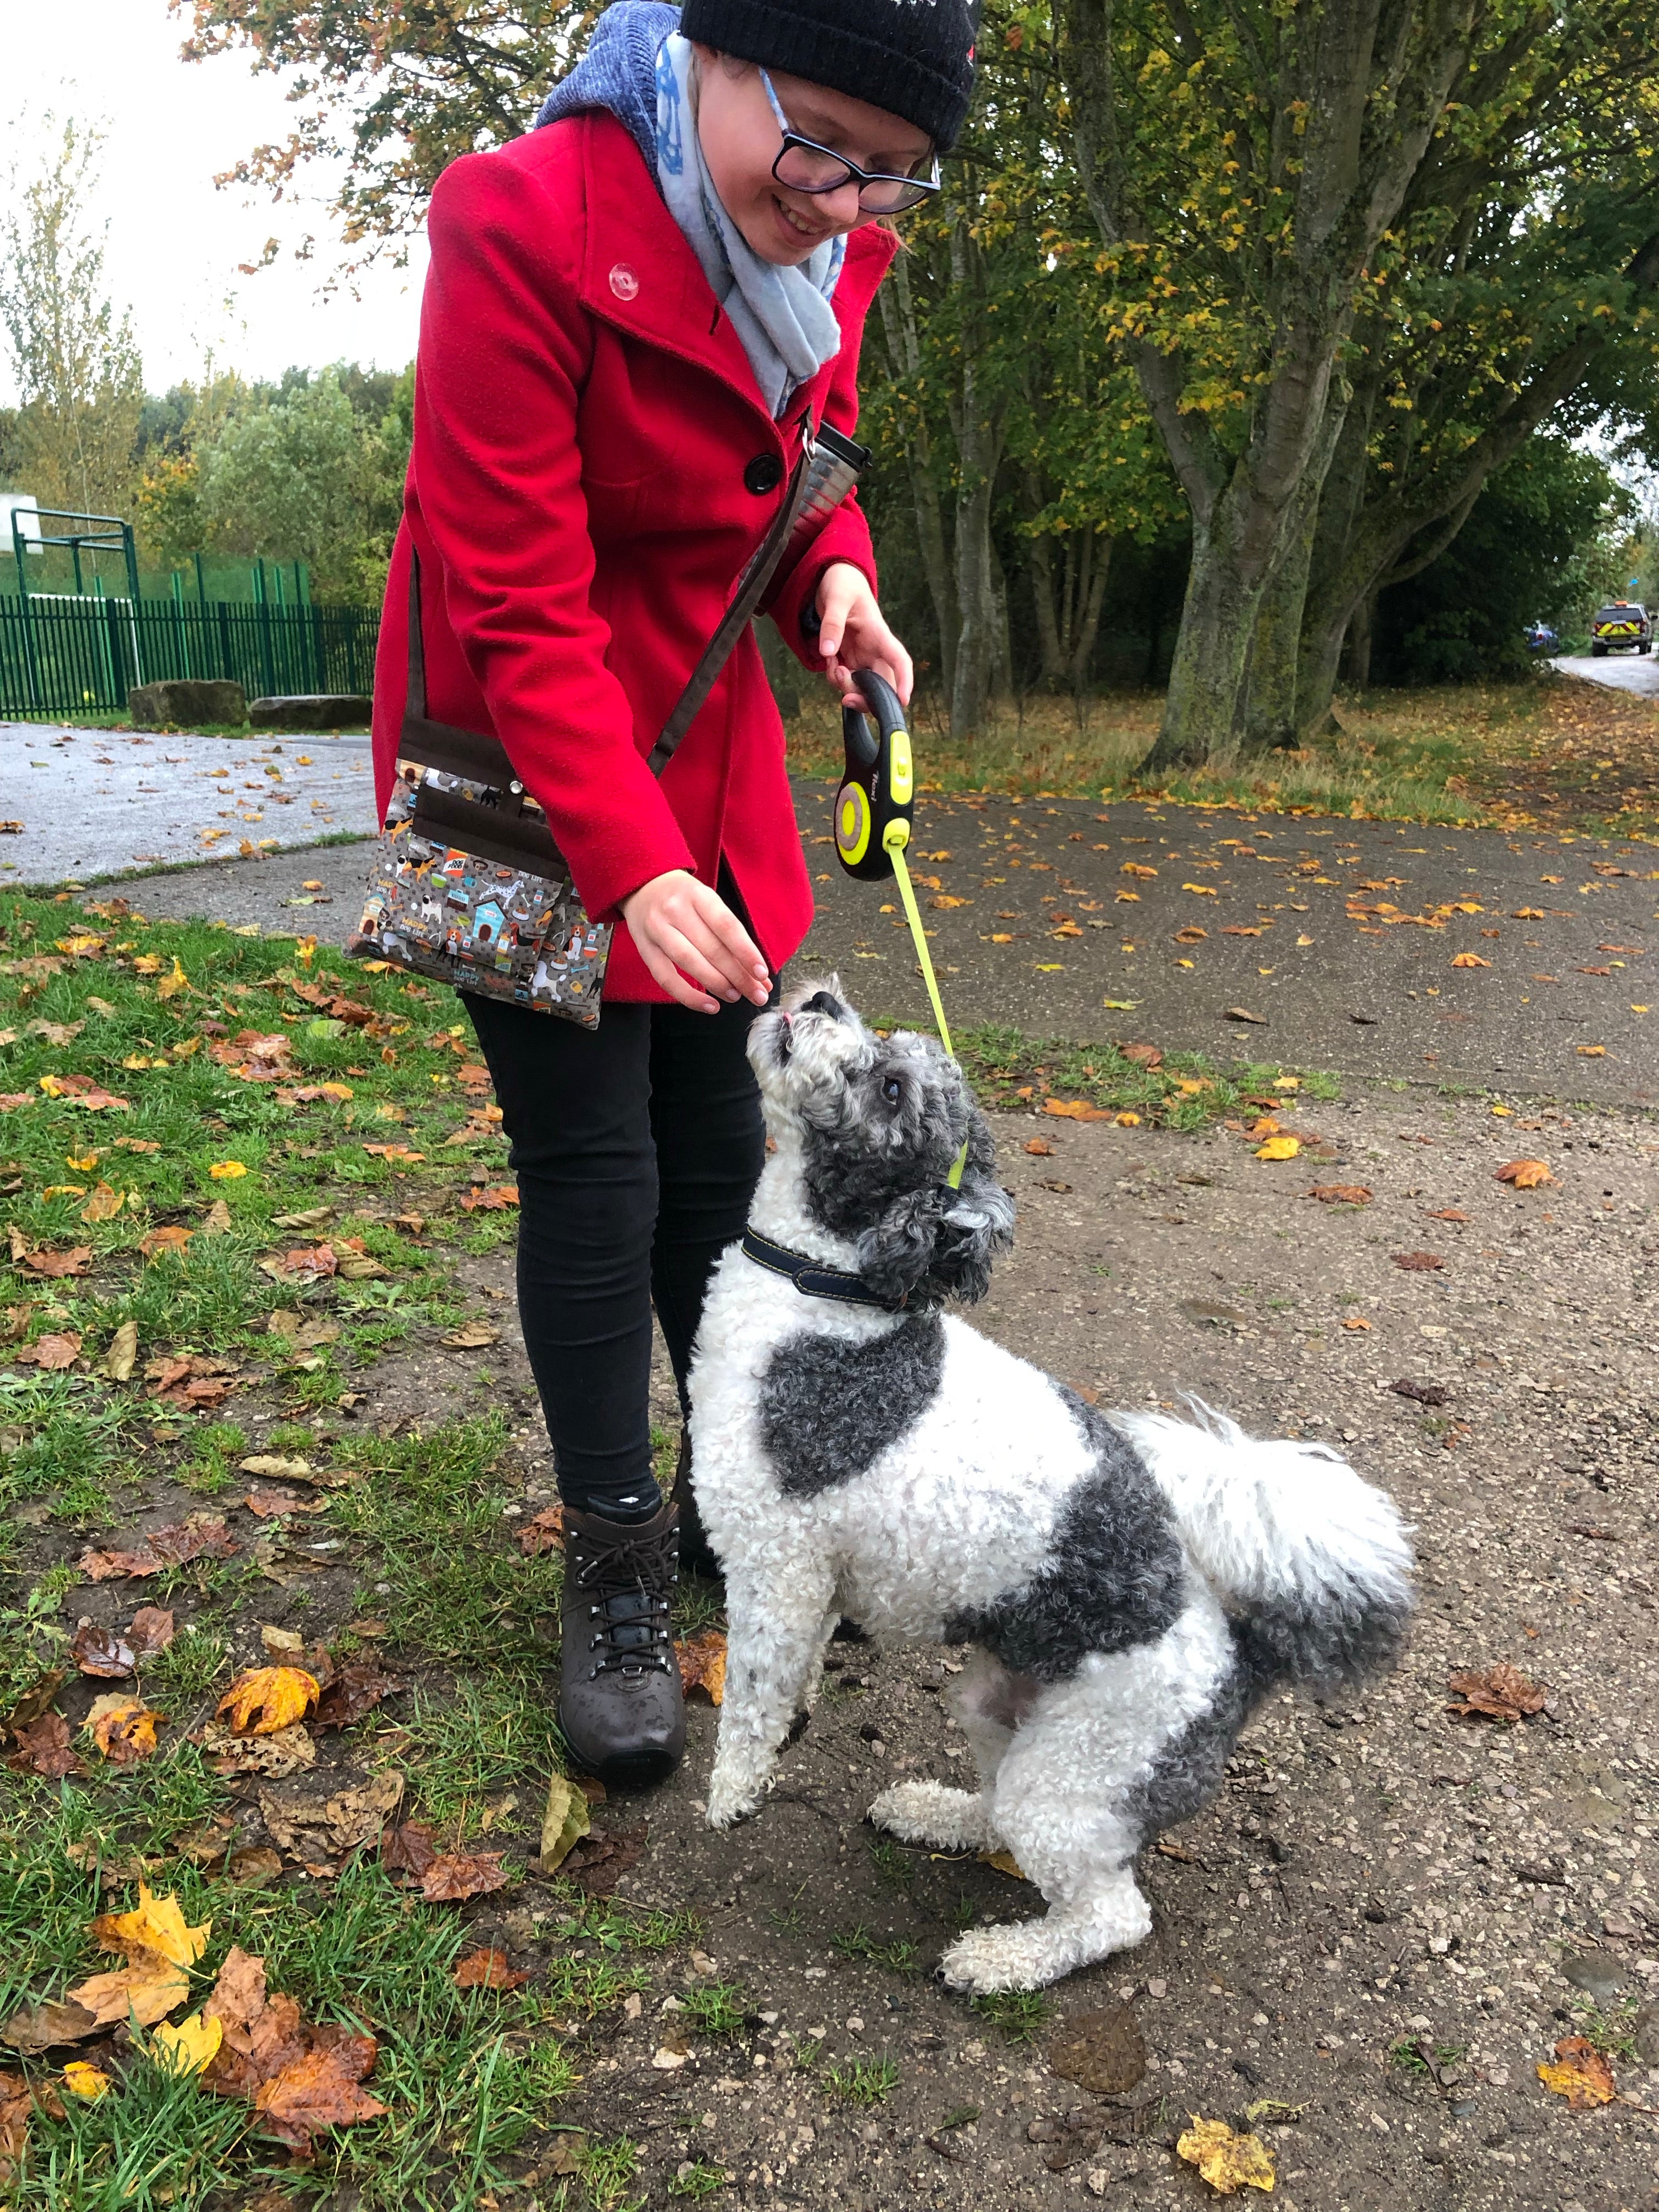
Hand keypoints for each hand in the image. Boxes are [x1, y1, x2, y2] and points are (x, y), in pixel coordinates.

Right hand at [621, 869, 770, 1013]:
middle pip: (711, 948)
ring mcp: (657, 929)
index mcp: (698, 895)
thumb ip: (732, 936)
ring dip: (717, 985)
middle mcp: (676, 910)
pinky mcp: (644, 949)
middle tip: (758, 995)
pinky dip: (689, 996)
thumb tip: (760, 976)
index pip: (726, 926)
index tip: (762, 973)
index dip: (746, 952)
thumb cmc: (686, 899)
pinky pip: (666, 979)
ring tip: (736, 997)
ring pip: (689, 962)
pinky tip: (710, 1006)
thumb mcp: (709, 903)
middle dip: (739, 976)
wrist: (642, 886)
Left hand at [814, 562, 913, 710]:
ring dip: (846, 687)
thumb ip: (832, 624)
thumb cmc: (842, 583)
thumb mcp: (836, 598)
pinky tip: (829, 659)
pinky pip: (847, 679)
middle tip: (845, 699)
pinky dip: (836, 678)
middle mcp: (875, 650)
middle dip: (866, 699)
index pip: (899, 660)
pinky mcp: (851, 659)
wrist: (836, 579)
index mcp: (879, 635)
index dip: (905, 681)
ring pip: (864, 687)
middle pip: (882, 685)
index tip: (903, 700)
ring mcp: (863, 656)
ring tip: (831, 664)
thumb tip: (827, 652)